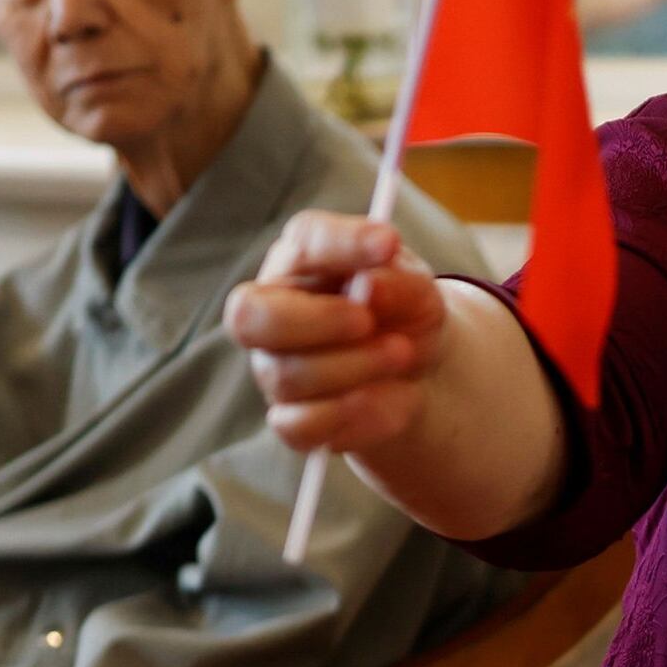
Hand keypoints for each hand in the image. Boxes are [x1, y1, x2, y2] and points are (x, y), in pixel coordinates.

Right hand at [225, 213, 450, 458]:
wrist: (416, 371)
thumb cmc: (402, 313)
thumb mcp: (418, 290)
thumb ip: (400, 282)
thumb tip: (370, 286)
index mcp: (302, 259)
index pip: (303, 239)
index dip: (343, 243)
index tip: (388, 244)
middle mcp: (272, 310)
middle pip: (248, 315)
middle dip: (315, 320)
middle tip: (368, 321)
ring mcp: (275, 367)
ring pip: (288, 375)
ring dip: (356, 368)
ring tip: (405, 355)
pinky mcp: (291, 419)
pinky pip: (302, 426)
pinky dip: (358, 415)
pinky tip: (401, 399)